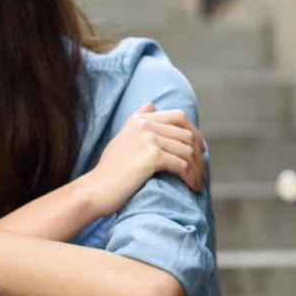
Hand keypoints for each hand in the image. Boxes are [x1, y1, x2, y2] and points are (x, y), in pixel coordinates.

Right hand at [86, 103, 206, 216]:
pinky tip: (192, 186)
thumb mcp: (121, 140)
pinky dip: (190, 177)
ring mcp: (148, 138)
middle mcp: (144, 125)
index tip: (200, 149)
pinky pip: (182, 165)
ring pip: (187, 151)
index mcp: (138, 119)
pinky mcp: (151, 155)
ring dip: (197, 169)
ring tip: (198, 183)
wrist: (94, 191)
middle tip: (201, 171)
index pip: (178, 117)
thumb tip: (151, 104)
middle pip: (187, 134)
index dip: (194, 132)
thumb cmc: (107, 173)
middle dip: (198, 154)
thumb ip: (138, 123)